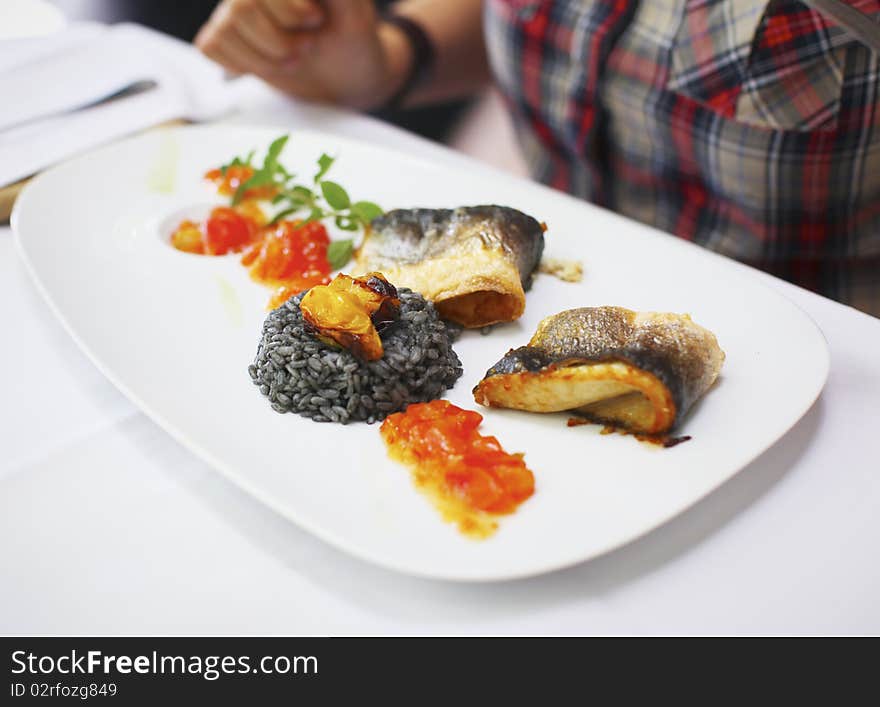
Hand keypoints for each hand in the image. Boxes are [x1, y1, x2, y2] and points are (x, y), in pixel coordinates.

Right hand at [195, 0, 411, 109]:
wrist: (347, 76)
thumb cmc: (355, 42)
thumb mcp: (355, 13)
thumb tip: (315, 0)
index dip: (288, 10)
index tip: (317, 21)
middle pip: (240, 8)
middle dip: (278, 41)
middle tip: (307, 48)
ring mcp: (237, 7)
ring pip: (222, 29)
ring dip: (263, 59)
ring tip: (292, 58)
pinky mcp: (228, 35)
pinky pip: (209, 45)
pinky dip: (238, 63)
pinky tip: (265, 64)